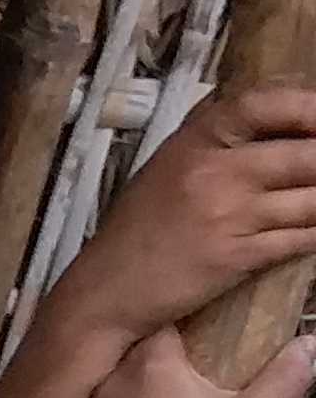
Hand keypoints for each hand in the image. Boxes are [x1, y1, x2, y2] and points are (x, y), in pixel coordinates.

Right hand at [48, 85, 315, 351]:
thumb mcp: (169, 167)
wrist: (104, 293)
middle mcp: (215, 171)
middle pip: (308, 155)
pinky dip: (315, 234)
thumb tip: (285, 118)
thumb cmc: (138, 229)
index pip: (266, 104)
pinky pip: (301, 238)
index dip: (309, 109)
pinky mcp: (237, 256)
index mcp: (196, 140)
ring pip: (313, 200)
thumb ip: (219, 141)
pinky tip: (312, 232)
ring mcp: (228, 215)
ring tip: (314, 203)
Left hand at [63, 325, 315, 397]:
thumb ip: (284, 379)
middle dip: (163, 350)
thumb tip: (312, 344)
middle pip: (137, 345)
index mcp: (151, 362)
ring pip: (112, 378)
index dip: (187, 317)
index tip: (205, 327)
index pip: (167, 316)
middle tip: (191, 365)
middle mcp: (107, 377)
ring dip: (135, 383)